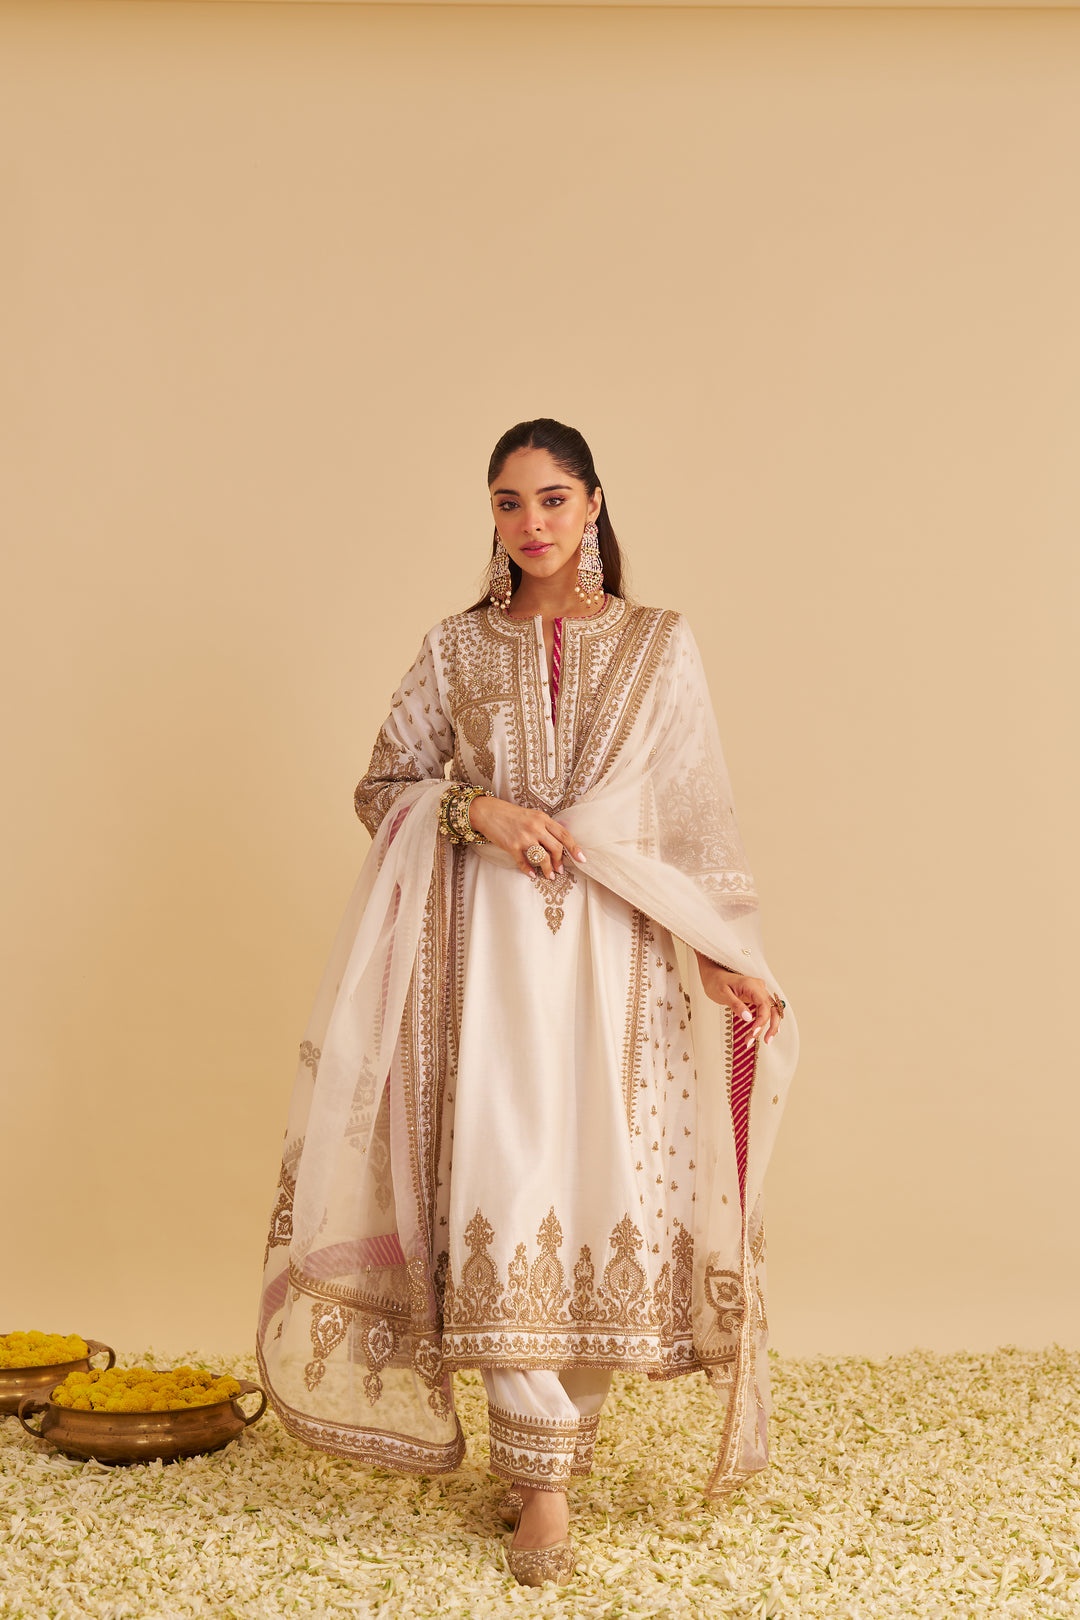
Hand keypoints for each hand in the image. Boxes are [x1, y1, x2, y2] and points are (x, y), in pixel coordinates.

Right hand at [468, 795, 586, 879]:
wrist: (489, 812)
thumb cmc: (511, 814)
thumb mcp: (532, 815)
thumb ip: (545, 827)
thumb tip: (559, 845)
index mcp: (543, 818)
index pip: (564, 835)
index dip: (574, 848)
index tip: (582, 859)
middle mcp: (535, 827)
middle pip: (556, 848)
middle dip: (560, 862)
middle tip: (561, 870)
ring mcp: (523, 837)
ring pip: (542, 857)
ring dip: (548, 869)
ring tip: (549, 876)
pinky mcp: (511, 846)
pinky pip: (524, 862)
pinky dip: (529, 870)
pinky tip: (532, 874)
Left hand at [695, 956, 782, 1048]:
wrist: (714, 974)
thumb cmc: (716, 981)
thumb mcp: (722, 993)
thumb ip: (736, 1005)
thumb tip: (748, 1018)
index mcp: (752, 985)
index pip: (764, 1005)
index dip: (762, 1021)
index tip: (753, 1032)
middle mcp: (759, 988)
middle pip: (773, 1009)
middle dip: (770, 1027)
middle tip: (765, 1041)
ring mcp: (759, 992)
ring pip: (771, 1011)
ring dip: (767, 1027)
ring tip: (754, 1040)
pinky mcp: (757, 998)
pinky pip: (765, 1011)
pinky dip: (764, 1022)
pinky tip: (762, 1032)